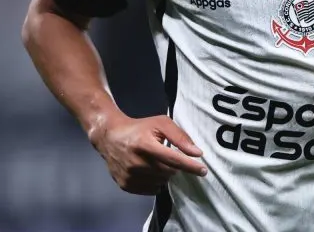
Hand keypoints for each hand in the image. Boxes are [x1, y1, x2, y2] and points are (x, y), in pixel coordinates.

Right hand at [89, 112, 206, 194]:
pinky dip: (156, 182)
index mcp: (145, 145)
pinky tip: (150, 171)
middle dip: (176, 166)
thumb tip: (197, 153)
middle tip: (170, 157)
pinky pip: (151, 190)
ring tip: (157, 162)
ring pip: (161, 182)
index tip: (204, 170)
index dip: (190, 166)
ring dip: (166, 174)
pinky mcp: (125, 185)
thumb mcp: (161, 123)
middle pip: (169, 172)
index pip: (173, 159)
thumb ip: (180, 136)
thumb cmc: (140, 128)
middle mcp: (136, 163)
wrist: (110, 137)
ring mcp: (129, 176)